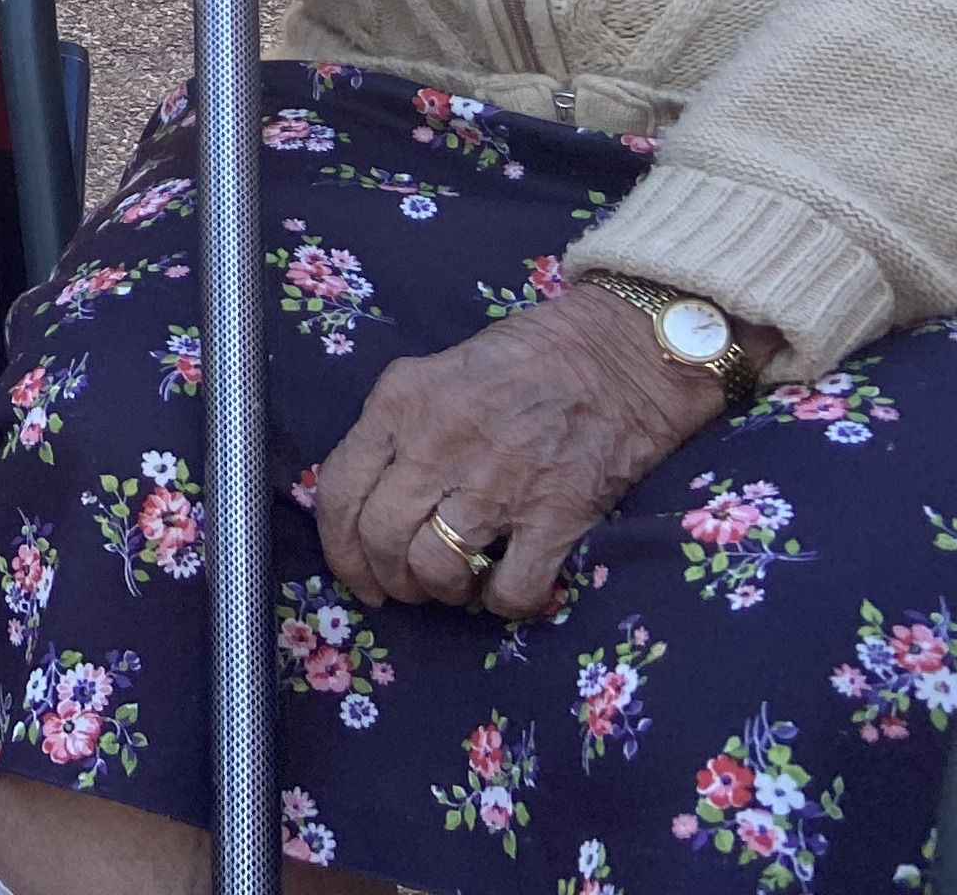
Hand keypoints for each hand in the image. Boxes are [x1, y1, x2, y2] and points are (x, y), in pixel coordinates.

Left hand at [314, 285, 719, 617]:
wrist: (619, 353)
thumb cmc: (527, 355)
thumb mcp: (436, 369)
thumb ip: (399, 425)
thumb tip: (373, 490)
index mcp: (400, 405)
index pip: (338, 489)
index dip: (339, 546)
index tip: (356, 573)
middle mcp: (436, 446)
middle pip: (381, 538)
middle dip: (388, 577)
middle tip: (408, 586)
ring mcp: (494, 484)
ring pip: (435, 568)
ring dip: (440, 591)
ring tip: (456, 585)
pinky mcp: (555, 516)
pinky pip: (512, 589)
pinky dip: (503, 603)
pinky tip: (507, 589)